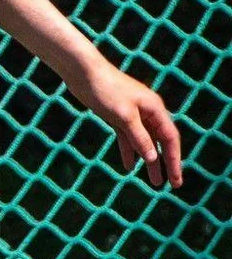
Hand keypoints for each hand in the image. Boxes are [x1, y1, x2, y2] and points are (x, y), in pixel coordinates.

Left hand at [67, 57, 183, 188]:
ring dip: (148, 161)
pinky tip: (129, 166)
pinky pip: (128, 137)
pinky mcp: (118, 116)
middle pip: (160, 142)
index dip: (174, 160)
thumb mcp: (124, 116)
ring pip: (145, 142)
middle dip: (166, 164)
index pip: (170, 139)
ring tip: (153, 181)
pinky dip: (129, 151)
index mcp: (155, 109)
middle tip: (171, 185)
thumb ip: (139, 137)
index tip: (175, 179)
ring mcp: (133, 114)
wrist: (84, 72)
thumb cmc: (106, 90)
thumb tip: (153, 158)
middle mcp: (148, 111)